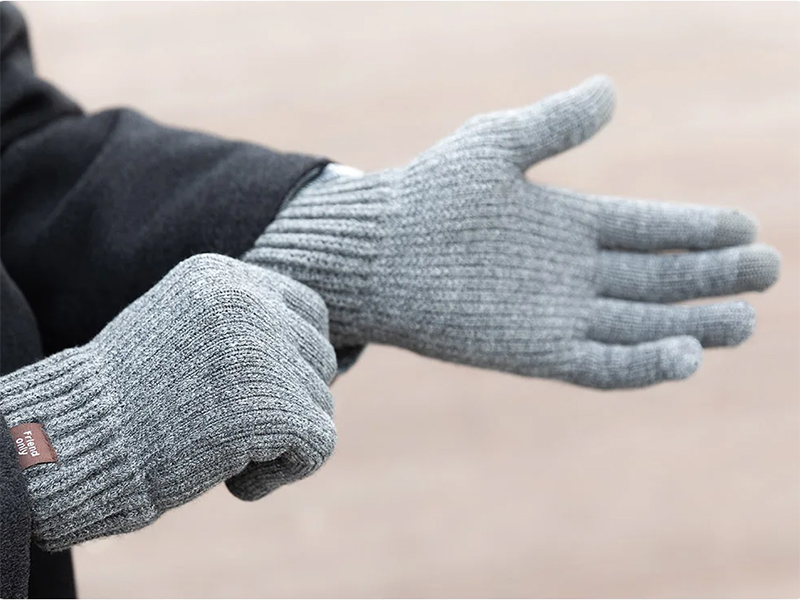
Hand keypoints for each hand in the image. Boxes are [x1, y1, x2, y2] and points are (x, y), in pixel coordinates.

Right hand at [0, 254, 336, 550]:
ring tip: (222, 447)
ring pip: (320, 403)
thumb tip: (322, 351)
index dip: (297, 358)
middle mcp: (251, 302)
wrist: (75, 444)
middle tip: (234, 424)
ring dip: (281, 438)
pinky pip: (320, 443)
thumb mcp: (185, 329)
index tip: (263, 390)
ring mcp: (266, 352)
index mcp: (226, 276)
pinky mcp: (276, 407)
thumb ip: (246, 325)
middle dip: (290, 399)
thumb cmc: (127, 397)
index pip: (310, 311)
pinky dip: (286, 471)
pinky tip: (237, 480)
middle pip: (320, 358)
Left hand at [244, 75, 779, 388]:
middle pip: (655, 280)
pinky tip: (685, 355)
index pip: (647, 229)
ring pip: (638, 326)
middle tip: (765, 271)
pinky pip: (598, 364)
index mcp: (568, 223)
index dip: (695, 229)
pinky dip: (641, 364)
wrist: (374, 252)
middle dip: (710, 278)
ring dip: (690, 325)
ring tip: (743, 322)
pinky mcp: (532, 351)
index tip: (744, 225)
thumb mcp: (496, 144)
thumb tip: (611, 88)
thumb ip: (555, 123)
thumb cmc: (427, 194)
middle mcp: (569, 273)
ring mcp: (554, 315)